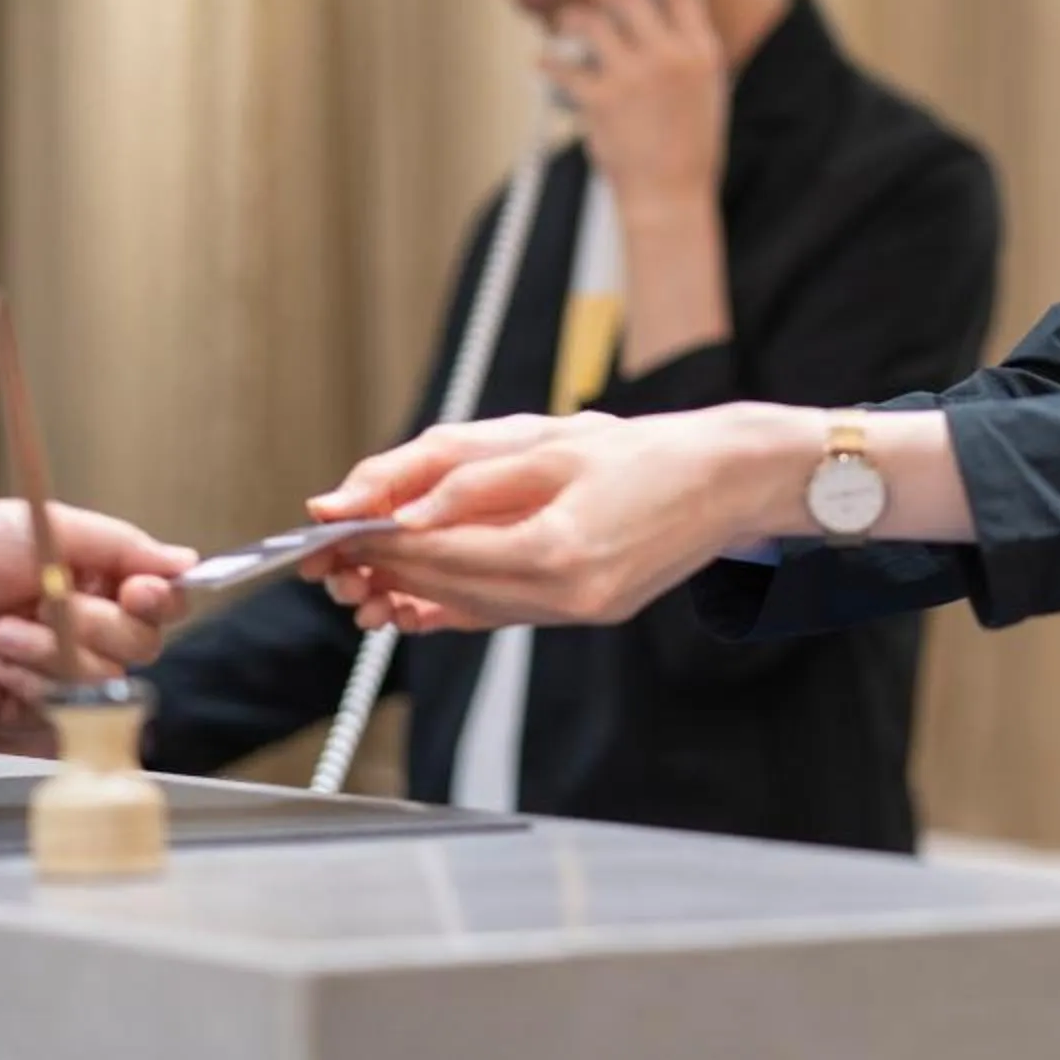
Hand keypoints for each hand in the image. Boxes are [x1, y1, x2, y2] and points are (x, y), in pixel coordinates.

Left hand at [0, 500, 195, 737]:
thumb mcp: (50, 528)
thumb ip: (123, 545)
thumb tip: (188, 562)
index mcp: (98, 577)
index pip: (161, 601)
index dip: (159, 601)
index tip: (136, 590)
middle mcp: (87, 623)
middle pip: (141, 644)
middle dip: (95, 625)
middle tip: (47, 602)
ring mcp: (59, 667)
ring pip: (103, 678)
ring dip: (51, 653)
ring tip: (0, 632)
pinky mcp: (28, 708)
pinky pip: (61, 708)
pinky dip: (28, 682)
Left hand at [312, 404, 825, 632]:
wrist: (727, 481)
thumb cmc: (647, 452)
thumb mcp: (551, 445)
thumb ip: (470, 479)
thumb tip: (402, 512)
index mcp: (559, 550)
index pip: (441, 554)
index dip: (379, 543)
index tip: (333, 529)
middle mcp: (568, 595)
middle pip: (448, 589)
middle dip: (385, 570)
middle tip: (332, 554)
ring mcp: (579, 613)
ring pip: (472, 608)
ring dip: (415, 592)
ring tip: (363, 578)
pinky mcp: (586, 614)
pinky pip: (505, 613)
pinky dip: (458, 603)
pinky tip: (420, 598)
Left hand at [547, 0, 727, 209]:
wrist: (671, 197)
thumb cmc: (690, 148)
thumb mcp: (706, 91)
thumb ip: (685, 50)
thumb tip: (659, 17)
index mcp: (700, 52)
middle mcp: (668, 56)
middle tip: (599, 2)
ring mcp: (633, 76)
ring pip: (589, 21)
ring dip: (574, 21)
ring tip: (570, 30)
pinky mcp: (599, 99)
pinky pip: (563, 65)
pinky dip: (550, 65)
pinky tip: (544, 66)